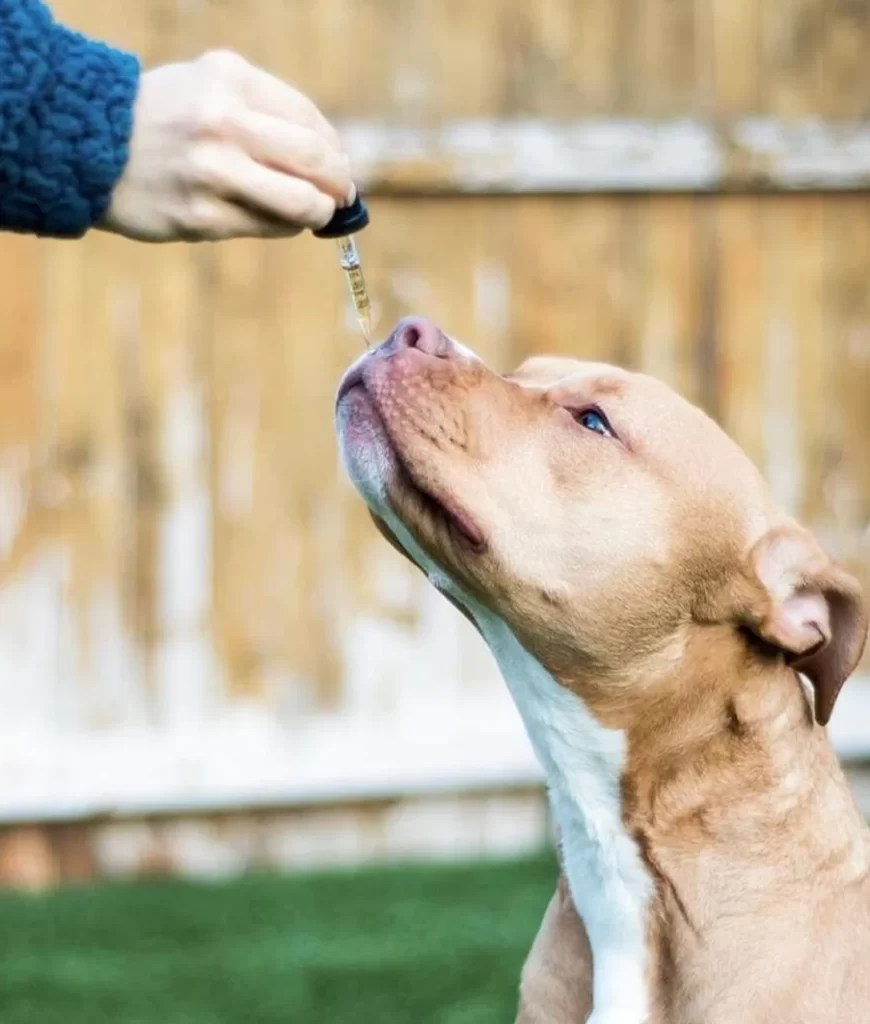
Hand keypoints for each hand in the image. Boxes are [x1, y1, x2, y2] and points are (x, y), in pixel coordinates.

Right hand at [100, 50, 351, 241]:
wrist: (86, 147)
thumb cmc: (162, 119)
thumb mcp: (209, 87)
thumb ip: (265, 111)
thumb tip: (331, 158)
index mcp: (229, 80)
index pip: (309, 120)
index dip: (335, 149)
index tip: (340, 165)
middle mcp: (222, 123)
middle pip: (314, 160)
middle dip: (339, 183)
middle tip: (343, 195)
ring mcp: (213, 174)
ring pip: (299, 203)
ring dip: (318, 212)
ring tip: (317, 213)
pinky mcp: (202, 217)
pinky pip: (266, 228)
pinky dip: (284, 227)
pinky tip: (276, 220)